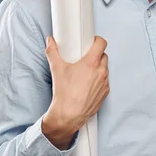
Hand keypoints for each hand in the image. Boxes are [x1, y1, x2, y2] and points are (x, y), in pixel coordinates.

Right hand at [42, 35, 109, 149]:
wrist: (68, 115)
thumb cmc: (64, 94)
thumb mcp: (56, 69)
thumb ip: (52, 52)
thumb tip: (50, 42)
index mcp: (91, 63)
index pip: (102, 43)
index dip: (97, 40)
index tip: (92, 41)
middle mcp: (101, 71)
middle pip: (103, 55)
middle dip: (96, 55)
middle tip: (86, 57)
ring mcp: (104, 83)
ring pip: (105, 68)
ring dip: (98, 67)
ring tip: (86, 71)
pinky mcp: (105, 92)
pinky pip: (105, 81)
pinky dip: (99, 80)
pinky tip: (88, 83)